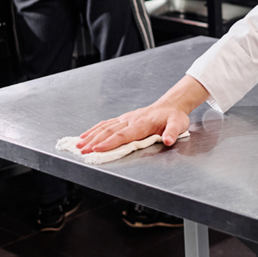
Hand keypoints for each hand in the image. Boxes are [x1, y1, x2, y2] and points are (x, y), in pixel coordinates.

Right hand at [76, 102, 190, 153]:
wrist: (170, 105)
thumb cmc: (173, 117)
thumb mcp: (178, 124)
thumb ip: (172, 132)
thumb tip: (168, 140)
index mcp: (142, 124)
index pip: (123, 134)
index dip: (109, 142)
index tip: (97, 149)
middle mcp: (131, 120)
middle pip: (109, 131)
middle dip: (94, 141)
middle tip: (82, 150)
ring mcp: (125, 119)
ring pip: (105, 127)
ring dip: (91, 136)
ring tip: (78, 145)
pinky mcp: (123, 119)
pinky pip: (106, 123)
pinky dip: (94, 129)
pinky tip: (85, 135)